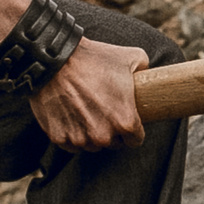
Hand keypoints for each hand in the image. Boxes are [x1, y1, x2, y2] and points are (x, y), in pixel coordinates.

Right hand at [29, 38, 150, 151]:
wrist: (55, 60)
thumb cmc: (94, 59)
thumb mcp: (131, 57)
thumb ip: (145, 70)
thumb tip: (148, 76)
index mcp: (125, 121)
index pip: (135, 140)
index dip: (133, 131)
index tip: (127, 122)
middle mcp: (103, 136)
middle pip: (113, 143)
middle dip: (112, 131)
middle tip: (104, 112)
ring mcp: (79, 138)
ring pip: (91, 145)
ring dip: (91, 134)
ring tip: (86, 113)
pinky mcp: (58, 137)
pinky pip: (70, 145)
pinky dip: (71, 135)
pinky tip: (70, 117)